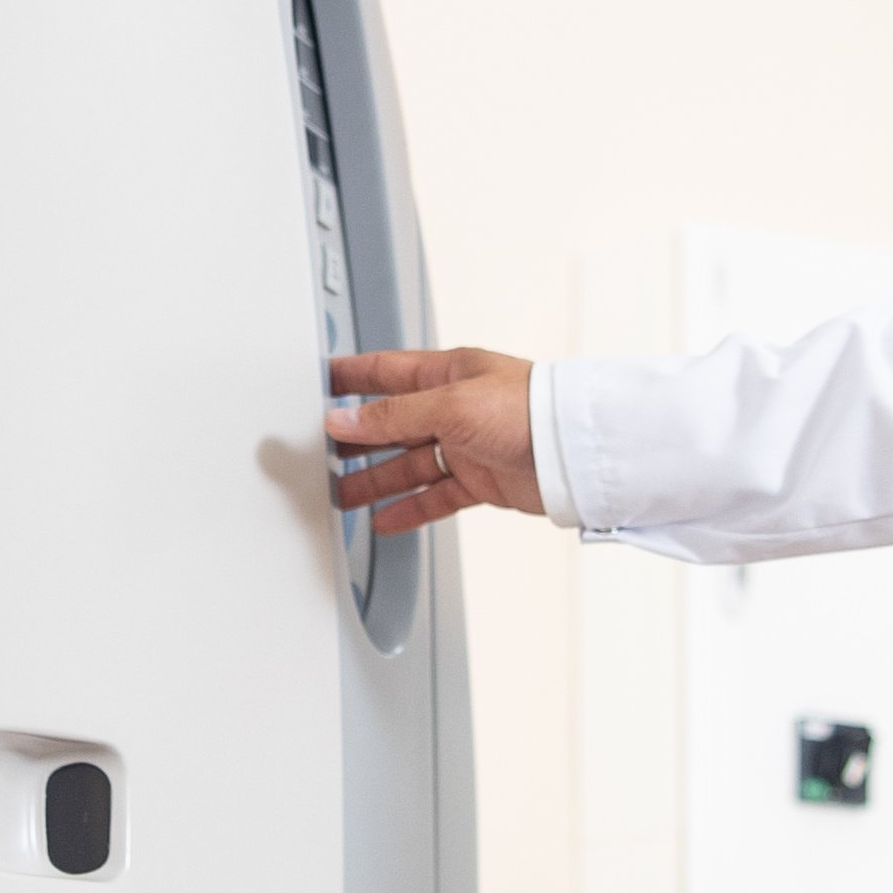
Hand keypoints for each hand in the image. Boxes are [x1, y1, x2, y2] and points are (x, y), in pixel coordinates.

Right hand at [324, 347, 542, 535]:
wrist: (575, 453)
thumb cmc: (529, 410)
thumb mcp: (451, 404)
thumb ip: (393, 415)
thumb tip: (343, 420)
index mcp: (447, 374)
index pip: (385, 372)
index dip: (350, 377)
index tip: (318, 384)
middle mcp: (454, 408)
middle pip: (391, 424)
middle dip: (355, 439)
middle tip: (318, 451)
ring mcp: (467, 445)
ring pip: (408, 464)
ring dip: (375, 480)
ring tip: (342, 495)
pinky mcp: (481, 480)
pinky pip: (435, 496)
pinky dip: (409, 509)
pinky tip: (385, 520)